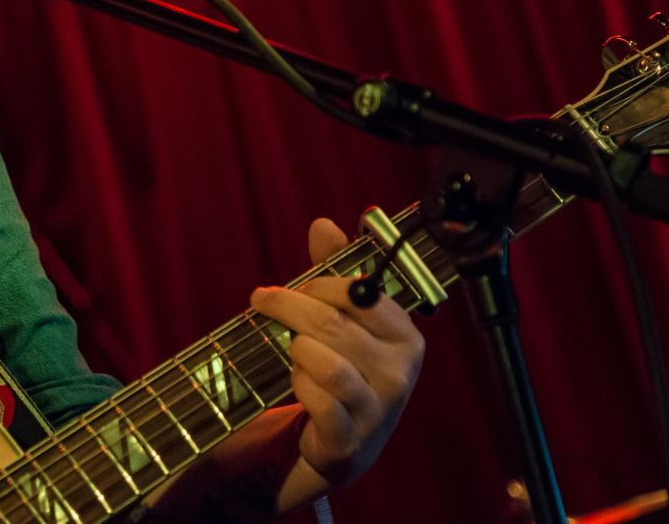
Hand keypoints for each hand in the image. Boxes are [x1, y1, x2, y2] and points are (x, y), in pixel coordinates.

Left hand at [248, 217, 424, 507]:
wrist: (343, 445)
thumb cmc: (344, 370)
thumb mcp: (344, 320)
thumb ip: (334, 273)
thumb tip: (322, 224)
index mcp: (406, 335)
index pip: (358, 293)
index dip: (316, 284)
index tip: (291, 286)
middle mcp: (400, 371)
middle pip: (332, 324)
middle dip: (289, 307)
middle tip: (263, 300)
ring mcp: (379, 408)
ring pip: (324, 362)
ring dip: (296, 351)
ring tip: (291, 350)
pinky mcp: (351, 439)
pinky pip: (317, 400)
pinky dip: (299, 386)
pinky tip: (297, 383)